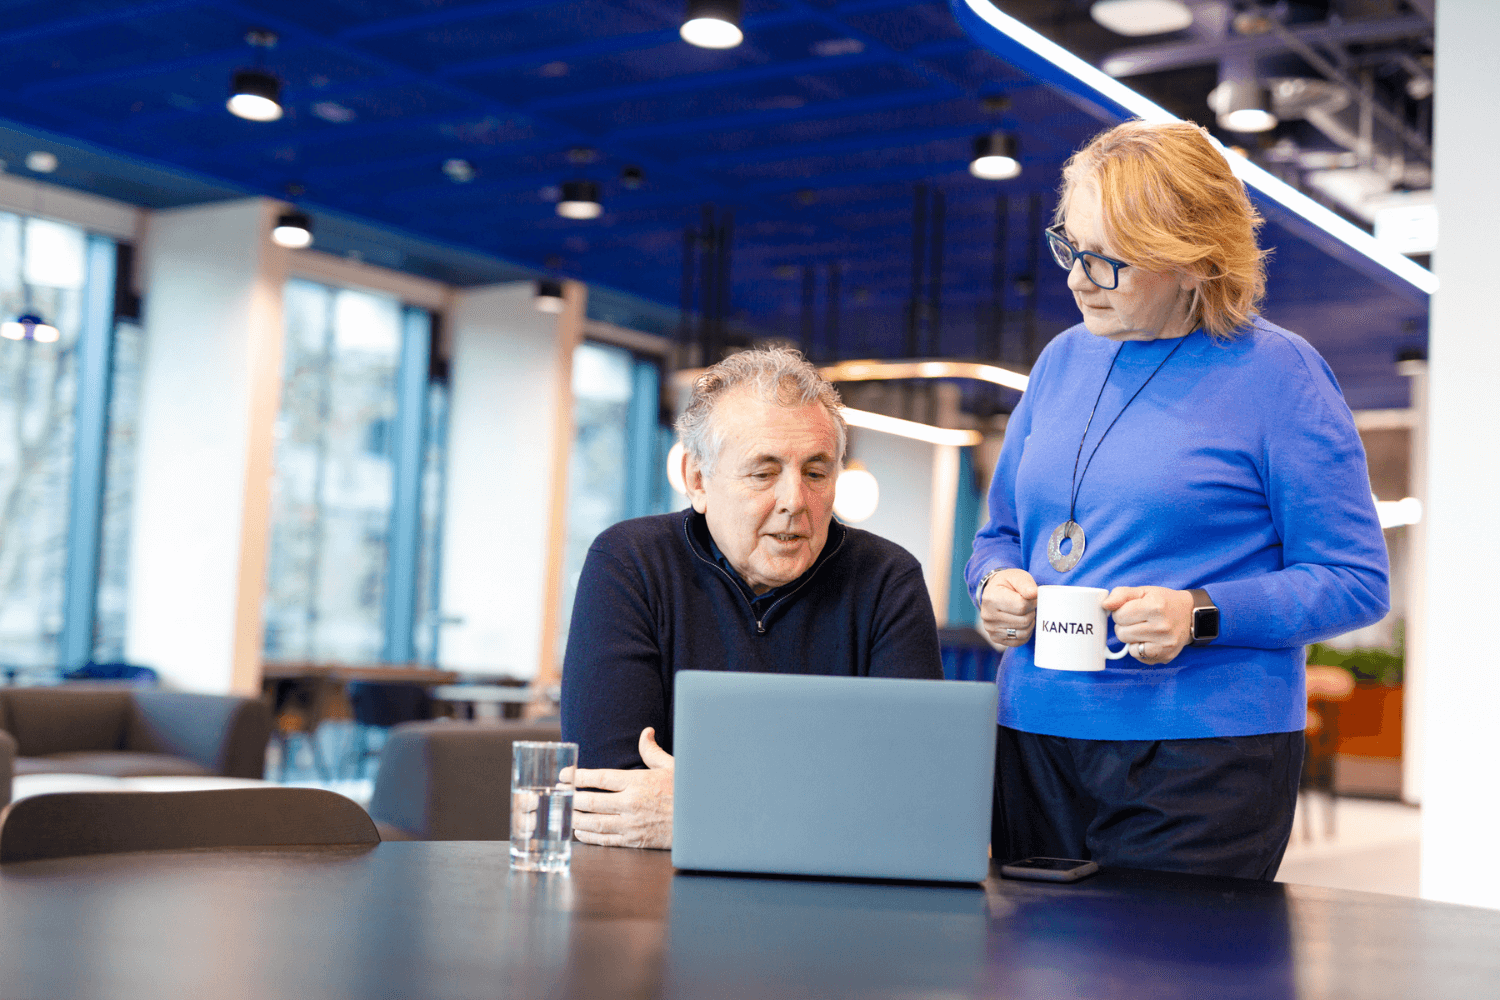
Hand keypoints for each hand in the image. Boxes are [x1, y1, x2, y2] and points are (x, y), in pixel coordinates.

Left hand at [570, 727, 674, 849]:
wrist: (701, 822)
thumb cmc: (686, 792)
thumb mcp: (672, 766)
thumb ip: (652, 751)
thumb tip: (645, 732)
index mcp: (638, 782)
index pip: (600, 778)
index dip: (578, 776)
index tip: (564, 775)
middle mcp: (631, 803)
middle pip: (592, 801)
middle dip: (572, 798)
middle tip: (558, 794)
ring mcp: (631, 824)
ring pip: (595, 822)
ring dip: (576, 818)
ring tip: (564, 813)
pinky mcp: (634, 840)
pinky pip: (605, 839)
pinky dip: (589, 836)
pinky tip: (580, 832)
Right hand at [979, 568, 1037, 647]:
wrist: (994, 593)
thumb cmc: (1008, 584)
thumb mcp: (1016, 576)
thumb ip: (1026, 584)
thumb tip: (1035, 593)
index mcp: (991, 598)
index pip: (1022, 606)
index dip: (1032, 602)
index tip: (1031, 597)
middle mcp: (988, 615)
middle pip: (1024, 621)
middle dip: (1031, 612)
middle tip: (1029, 606)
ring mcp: (990, 629)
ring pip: (1023, 633)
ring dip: (1030, 623)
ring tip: (1025, 613)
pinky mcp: (995, 638)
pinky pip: (1018, 641)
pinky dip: (1025, 633)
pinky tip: (1021, 623)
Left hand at [1102, 586, 1194, 664]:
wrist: (1190, 616)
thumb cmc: (1164, 602)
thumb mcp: (1144, 591)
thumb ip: (1121, 594)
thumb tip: (1105, 604)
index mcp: (1155, 606)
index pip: (1118, 616)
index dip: (1120, 612)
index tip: (1130, 610)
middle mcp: (1161, 627)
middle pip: (1121, 632)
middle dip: (1124, 625)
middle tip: (1137, 620)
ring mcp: (1165, 644)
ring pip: (1128, 646)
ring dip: (1130, 638)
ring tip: (1142, 629)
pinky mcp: (1166, 656)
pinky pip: (1139, 656)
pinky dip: (1138, 649)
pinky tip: (1148, 640)